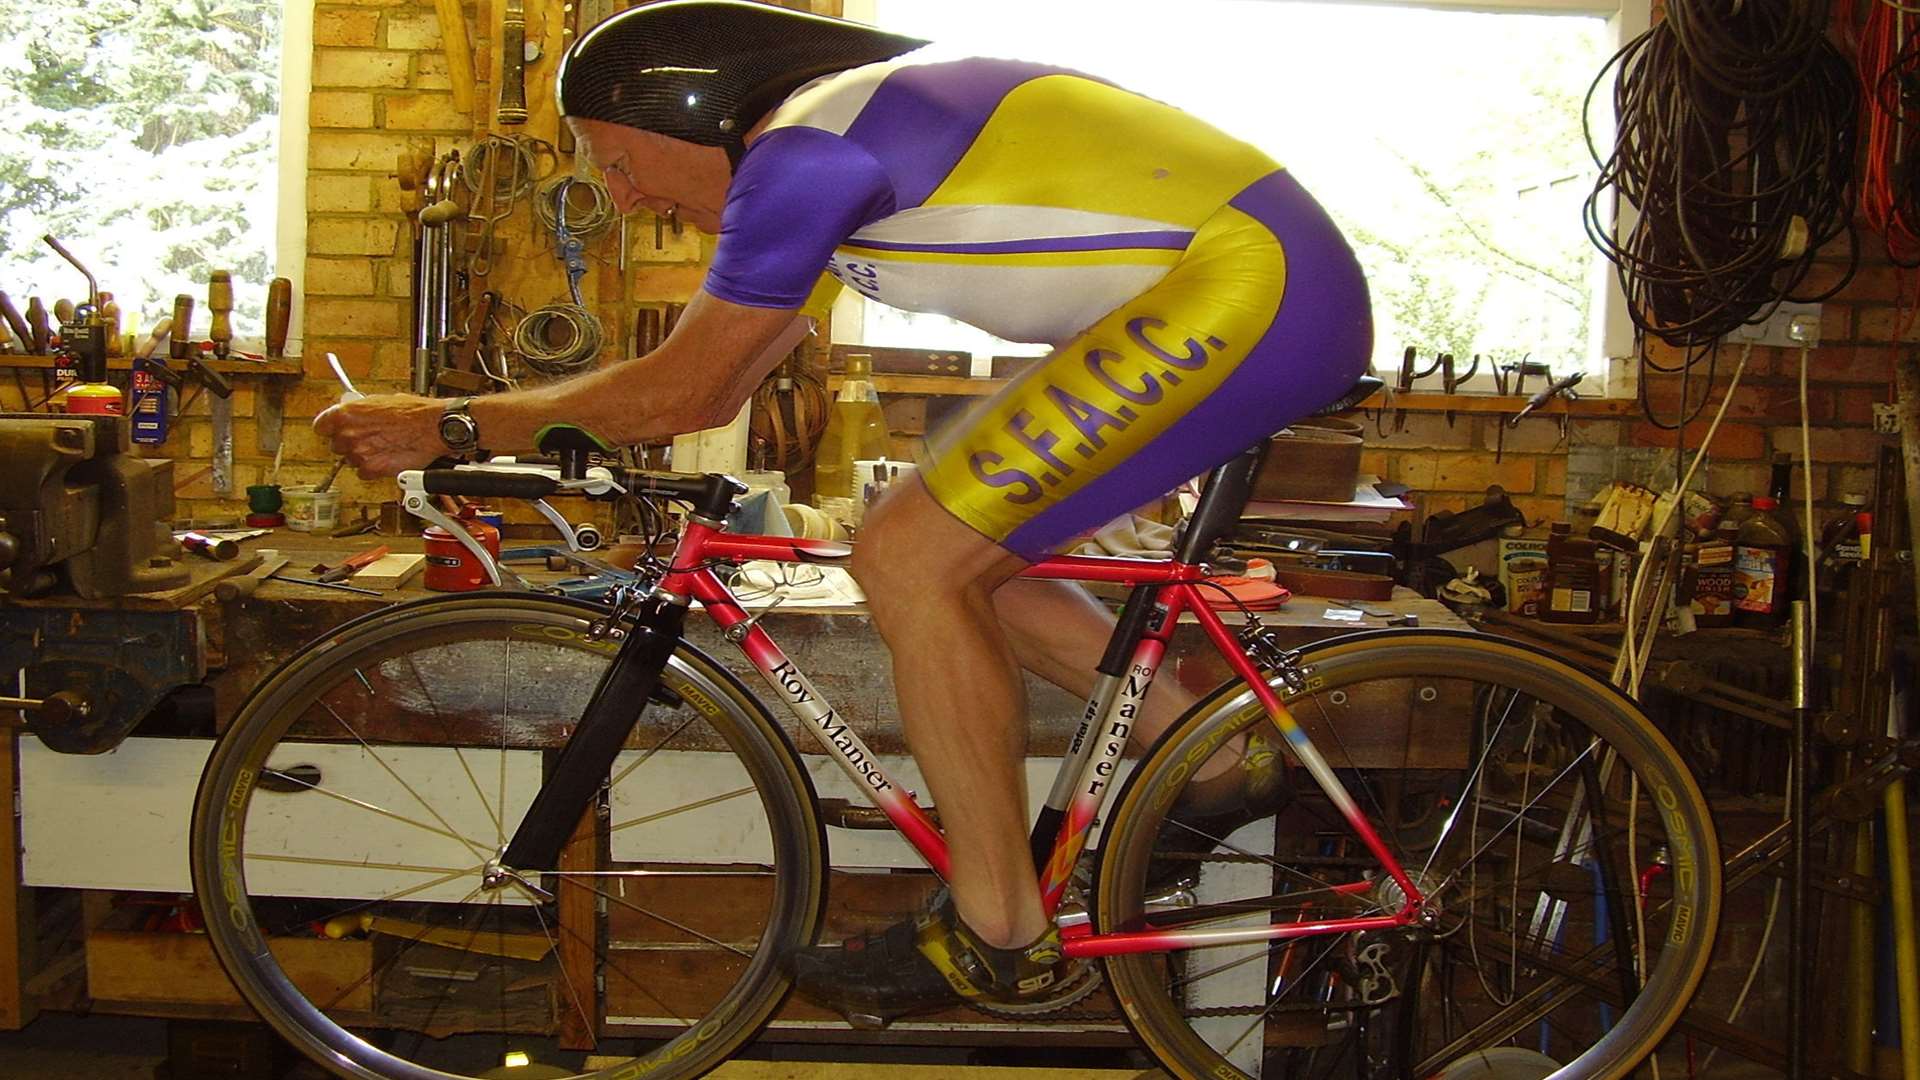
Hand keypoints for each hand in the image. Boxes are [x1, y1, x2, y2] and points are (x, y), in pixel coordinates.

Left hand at [313, 394, 445, 478]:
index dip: (330, 429)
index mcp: (345, 414)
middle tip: (369, 438)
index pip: (321, 426)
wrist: (434, 428)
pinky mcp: (371, 470)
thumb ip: (360, 410)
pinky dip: (374, 469)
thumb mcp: (381, 401)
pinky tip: (387, 459)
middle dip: (350, 443)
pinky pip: (364, 473)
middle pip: (336, 445)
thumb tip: (355, 413)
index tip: (335, 430)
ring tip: (384, 448)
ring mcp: (358, 454)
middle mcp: (347, 435)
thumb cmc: (414, 412)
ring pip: (351, 460)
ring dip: (364, 456)